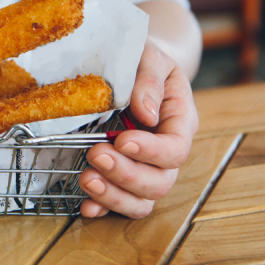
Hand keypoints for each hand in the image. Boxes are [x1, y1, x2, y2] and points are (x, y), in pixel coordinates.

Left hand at [78, 40, 198, 218]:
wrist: (129, 63)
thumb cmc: (140, 58)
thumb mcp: (148, 57)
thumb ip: (148, 80)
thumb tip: (147, 112)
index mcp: (178, 121)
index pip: (175, 148)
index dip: (151, 151)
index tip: (122, 140)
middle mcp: (164, 150)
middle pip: (160, 181)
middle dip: (127, 174)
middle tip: (95, 155)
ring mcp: (144, 166)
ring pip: (143, 200)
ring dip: (115, 195)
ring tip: (87, 179)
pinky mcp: (120, 174)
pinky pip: (120, 202)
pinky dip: (104, 207)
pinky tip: (86, 207)